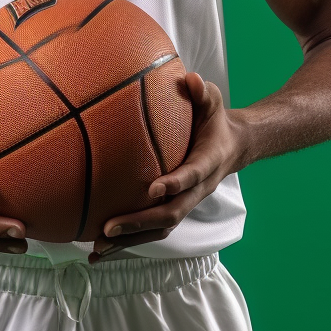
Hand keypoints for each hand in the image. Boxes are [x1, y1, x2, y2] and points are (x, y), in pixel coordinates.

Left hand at [88, 72, 243, 263]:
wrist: (232, 145)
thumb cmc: (215, 118)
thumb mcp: (213, 100)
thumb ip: (203, 92)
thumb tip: (191, 78)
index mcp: (208, 162)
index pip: (193, 175)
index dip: (176, 183)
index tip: (153, 188)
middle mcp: (198, 189)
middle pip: (172, 213)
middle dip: (140, 222)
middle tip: (109, 227)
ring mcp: (186, 202)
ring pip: (160, 228)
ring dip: (130, 240)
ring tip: (97, 249)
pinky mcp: (173, 207)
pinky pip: (152, 230)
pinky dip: (127, 243)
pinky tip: (98, 251)